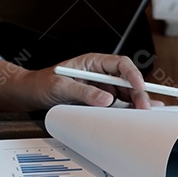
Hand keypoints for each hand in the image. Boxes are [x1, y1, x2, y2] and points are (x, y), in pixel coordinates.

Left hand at [0, 53, 152, 110]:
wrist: (30, 95)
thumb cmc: (42, 84)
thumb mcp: (61, 87)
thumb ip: (84, 92)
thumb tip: (106, 99)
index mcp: (93, 62)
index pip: (120, 64)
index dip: (132, 74)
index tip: (139, 86)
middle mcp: (100, 73)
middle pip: (127, 80)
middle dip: (138, 93)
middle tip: (144, 107)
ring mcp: (101, 87)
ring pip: (126, 94)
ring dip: (136, 103)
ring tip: (146, 113)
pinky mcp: (99, 101)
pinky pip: (118, 104)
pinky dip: (129, 110)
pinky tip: (140, 115)